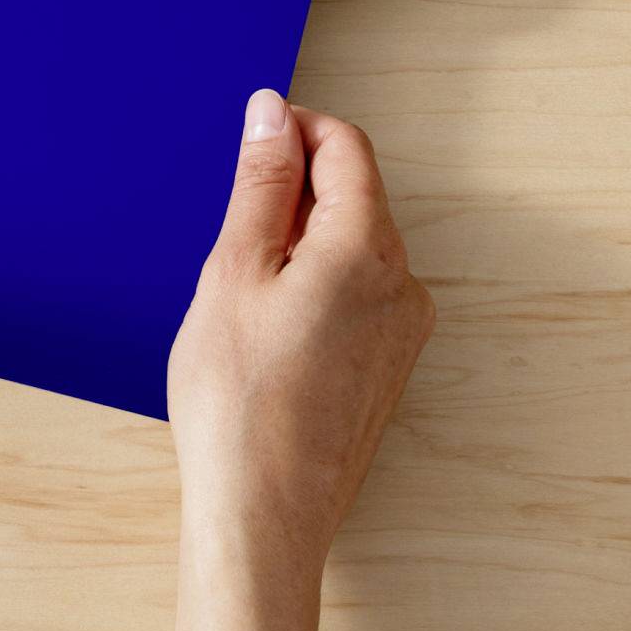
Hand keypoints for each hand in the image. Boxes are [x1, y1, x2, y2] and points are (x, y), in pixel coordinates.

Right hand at [143, 89, 433, 630]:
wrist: (264, 515)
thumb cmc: (238, 398)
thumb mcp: (233, 270)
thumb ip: (261, 184)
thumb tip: (273, 114)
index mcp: (367, 247)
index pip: (346, 146)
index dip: (293, 130)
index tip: (246, 142)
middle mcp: (402, 283)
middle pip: (354, 194)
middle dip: (293, 189)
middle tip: (228, 227)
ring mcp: (402, 330)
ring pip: (352, 245)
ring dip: (299, 239)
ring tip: (239, 287)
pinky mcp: (387, 367)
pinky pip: (355, 293)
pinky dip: (312, 283)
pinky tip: (264, 326)